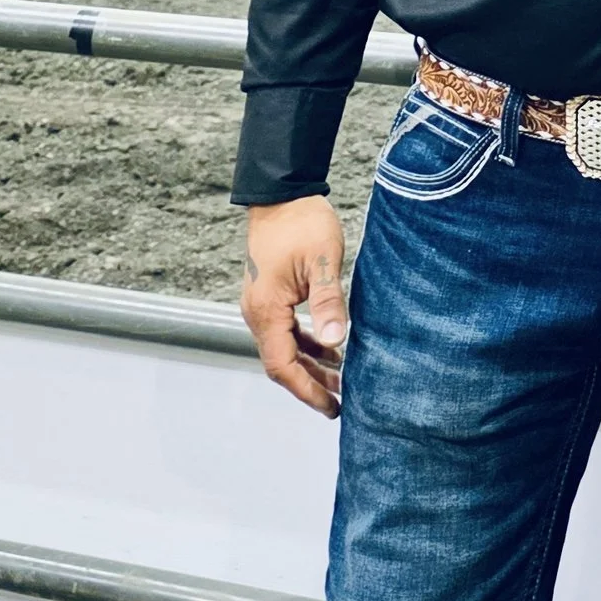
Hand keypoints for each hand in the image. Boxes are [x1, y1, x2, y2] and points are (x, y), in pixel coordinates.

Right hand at [241, 196, 348, 417]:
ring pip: (284, 348)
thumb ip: (328, 303)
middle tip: (341, 402)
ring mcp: (261, 304)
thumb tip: (337, 342)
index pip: (282, 366)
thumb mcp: (323, 262)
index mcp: (266, 310)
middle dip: (311, 384)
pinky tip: (331, 348)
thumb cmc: (302, 223)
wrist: (281, 193)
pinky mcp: (270, 296)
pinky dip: (307, 345)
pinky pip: (286, 331)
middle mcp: (257, 312)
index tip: (331, 407)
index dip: (306, 391)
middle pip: (281, 362)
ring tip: (342, 379)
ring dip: (311, 366)